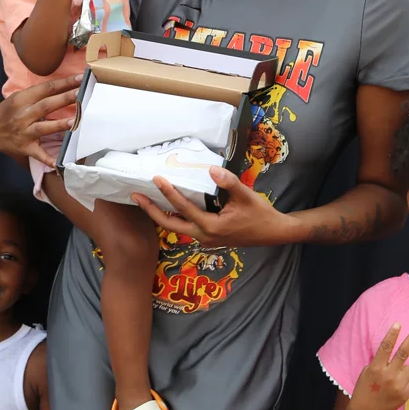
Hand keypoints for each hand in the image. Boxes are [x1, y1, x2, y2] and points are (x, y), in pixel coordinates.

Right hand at [0, 75, 81, 166]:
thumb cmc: (10, 111)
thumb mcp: (19, 97)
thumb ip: (38, 94)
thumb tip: (64, 87)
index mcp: (22, 99)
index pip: (46, 89)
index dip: (63, 83)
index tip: (80, 78)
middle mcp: (23, 115)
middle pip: (46, 105)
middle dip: (64, 99)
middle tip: (81, 93)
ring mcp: (24, 132)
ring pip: (43, 127)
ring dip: (59, 124)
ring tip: (74, 121)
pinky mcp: (26, 147)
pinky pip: (38, 154)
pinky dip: (48, 159)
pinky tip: (59, 163)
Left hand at [131, 167, 296, 247]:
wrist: (273, 233)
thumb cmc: (260, 215)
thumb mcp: (246, 196)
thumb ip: (229, 182)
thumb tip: (212, 170)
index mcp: (211, 227)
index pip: (184, 208)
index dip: (169, 193)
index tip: (157, 179)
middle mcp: (204, 236)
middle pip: (170, 225)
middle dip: (151, 211)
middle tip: (135, 196)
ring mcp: (205, 239)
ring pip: (176, 228)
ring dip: (160, 215)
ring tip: (146, 200)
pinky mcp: (208, 238)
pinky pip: (186, 227)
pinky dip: (174, 217)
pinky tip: (168, 206)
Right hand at [348, 324, 408, 409]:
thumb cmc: (364, 389)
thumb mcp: (366, 372)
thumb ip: (379, 363)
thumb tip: (393, 354)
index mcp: (376, 368)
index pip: (385, 347)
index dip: (392, 335)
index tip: (398, 324)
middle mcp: (388, 375)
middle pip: (403, 353)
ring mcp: (397, 385)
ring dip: (403, 369)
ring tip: (393, 378)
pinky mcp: (404, 394)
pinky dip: (406, 380)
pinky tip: (397, 386)